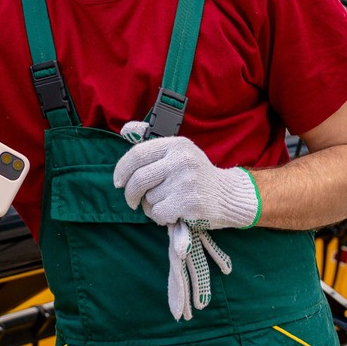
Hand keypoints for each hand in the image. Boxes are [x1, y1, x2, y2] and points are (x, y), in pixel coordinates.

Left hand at [113, 132, 258, 228]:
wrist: (228, 194)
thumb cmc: (196, 175)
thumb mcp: (178, 152)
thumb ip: (152, 143)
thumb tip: (126, 128)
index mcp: (176, 144)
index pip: (137, 154)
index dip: (121, 170)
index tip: (118, 182)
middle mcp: (181, 160)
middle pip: (139, 179)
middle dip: (130, 194)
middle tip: (133, 202)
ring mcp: (186, 181)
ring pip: (148, 199)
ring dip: (151, 207)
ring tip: (167, 203)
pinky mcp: (189, 202)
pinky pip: (158, 213)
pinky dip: (160, 217)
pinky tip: (173, 213)